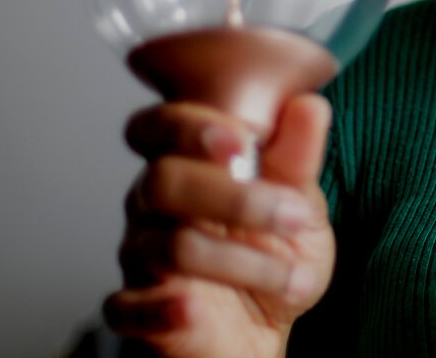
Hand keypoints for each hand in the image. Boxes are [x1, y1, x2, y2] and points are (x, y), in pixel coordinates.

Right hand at [104, 94, 335, 356]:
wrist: (265, 330)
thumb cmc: (274, 257)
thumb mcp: (301, 208)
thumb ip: (299, 160)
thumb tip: (309, 106)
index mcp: (189, 165)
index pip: (159, 127)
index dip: (191, 127)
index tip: (241, 141)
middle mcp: (154, 206)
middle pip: (162, 180)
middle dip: (235, 197)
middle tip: (291, 214)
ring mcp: (140, 259)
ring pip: (169, 245)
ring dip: (241, 260)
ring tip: (290, 277)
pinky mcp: (134, 313)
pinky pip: (126, 307)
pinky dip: (161, 310)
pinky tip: (192, 310)